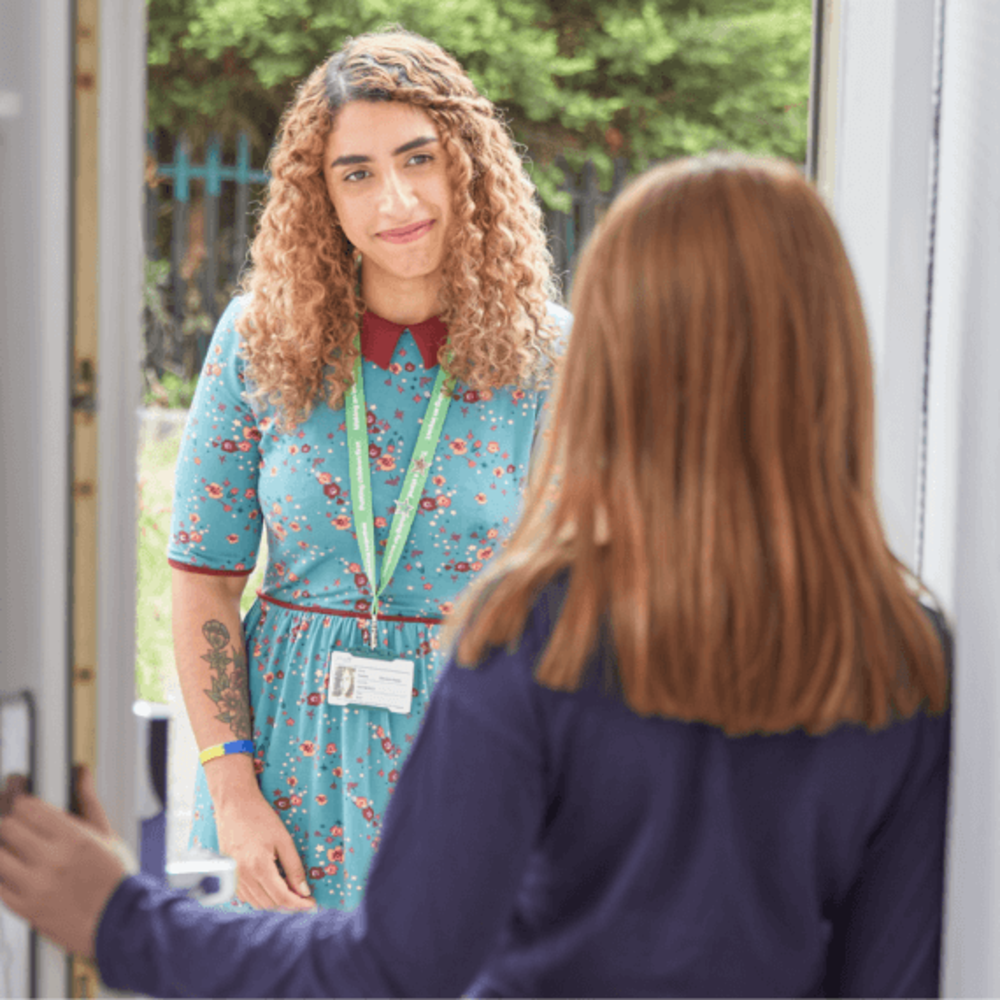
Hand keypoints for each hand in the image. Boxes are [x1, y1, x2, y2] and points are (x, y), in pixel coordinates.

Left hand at [0, 766, 134, 958]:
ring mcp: (35, 886)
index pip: (28, 808)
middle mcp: (51, 860)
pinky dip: (0, 873)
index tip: (18, 796)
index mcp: (73, 838)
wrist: (119, 924)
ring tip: (10, 844)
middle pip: (7, 828)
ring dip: (1, 847)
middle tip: (12, 819)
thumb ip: (88, 802)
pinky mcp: (25, 909)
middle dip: (7, 820)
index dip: (19, 798)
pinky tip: (9, 867)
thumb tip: (81, 774)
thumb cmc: (117, 880)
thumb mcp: (108, 835)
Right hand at [213, 790, 316, 910]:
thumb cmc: (261, 818)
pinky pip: (246, 896)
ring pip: (257, 903)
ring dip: (275, 902)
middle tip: (305, 896)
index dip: (299, 904)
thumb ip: (294, 867)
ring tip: (291, 891)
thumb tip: (304, 890)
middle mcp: (243, 877)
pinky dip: (261, 897)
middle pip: (270, 903)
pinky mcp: (228, 875)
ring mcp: (233, 878)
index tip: (312, 904)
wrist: (235, 805)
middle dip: (289, 904)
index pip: (282, 897)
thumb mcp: (283, 840)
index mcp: (259, 867)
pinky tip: (272, 886)